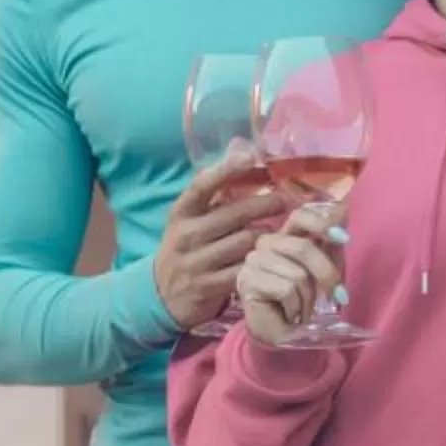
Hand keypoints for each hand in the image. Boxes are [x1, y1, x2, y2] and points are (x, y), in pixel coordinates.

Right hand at [150, 144, 280, 331]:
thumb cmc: (186, 248)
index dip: (225, 169)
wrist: (160, 295)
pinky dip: (261, 263)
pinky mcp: (207, 287)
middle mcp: (186, 235)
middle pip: (234, 214)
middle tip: (285, 201)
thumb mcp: (189, 220)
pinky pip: (244, 271)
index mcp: (181, 213)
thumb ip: (214, 192)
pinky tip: (273, 259)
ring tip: (283, 232)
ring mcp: (195, 263)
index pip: (201, 186)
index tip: (250, 158)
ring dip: (268, 236)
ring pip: (244, 242)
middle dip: (264, 205)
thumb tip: (242, 149)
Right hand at [237, 203, 344, 346]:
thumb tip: (343, 210)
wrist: (283, 336)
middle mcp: (265, 244)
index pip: (298, 216)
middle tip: (339, 296)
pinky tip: (290, 315)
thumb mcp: (323, 270)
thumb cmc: (303, 302)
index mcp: (284, 237)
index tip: (343, 238)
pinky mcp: (247, 281)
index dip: (321, 223)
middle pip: (302, 247)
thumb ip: (329, 243)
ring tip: (303, 310)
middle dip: (327, 275)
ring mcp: (253, 262)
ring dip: (309, 299)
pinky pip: (286, 290)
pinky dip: (296, 307)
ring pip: (297, 274)